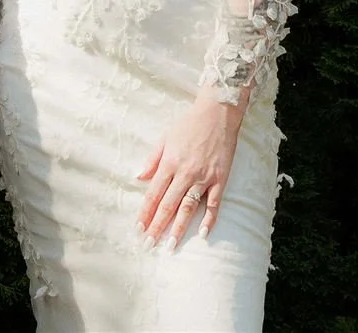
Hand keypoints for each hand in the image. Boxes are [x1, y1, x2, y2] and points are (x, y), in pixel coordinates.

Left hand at [136, 97, 245, 247]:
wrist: (217, 113)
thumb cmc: (189, 124)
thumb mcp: (165, 138)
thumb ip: (152, 160)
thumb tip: (138, 177)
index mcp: (169, 163)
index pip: (153, 194)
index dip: (145, 213)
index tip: (138, 229)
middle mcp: (184, 173)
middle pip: (168, 205)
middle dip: (157, 226)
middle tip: (149, 245)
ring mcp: (203, 177)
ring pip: (188, 207)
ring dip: (179, 228)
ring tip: (170, 245)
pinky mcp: (220, 178)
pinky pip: (214, 204)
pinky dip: (209, 220)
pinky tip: (202, 234)